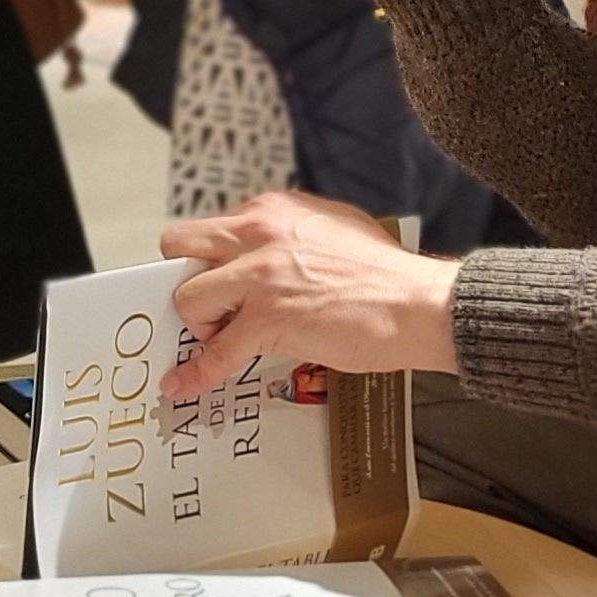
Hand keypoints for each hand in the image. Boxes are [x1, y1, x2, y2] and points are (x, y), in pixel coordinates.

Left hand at [154, 190, 460, 403]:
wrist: (416, 303)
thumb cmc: (384, 272)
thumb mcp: (331, 225)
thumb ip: (290, 232)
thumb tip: (267, 250)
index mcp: (272, 211)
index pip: (212, 227)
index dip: (209, 258)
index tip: (213, 278)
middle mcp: (257, 234)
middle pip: (180, 246)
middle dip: (183, 277)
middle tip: (204, 303)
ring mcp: (258, 278)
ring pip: (188, 298)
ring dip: (199, 323)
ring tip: (222, 338)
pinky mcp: (266, 322)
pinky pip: (214, 352)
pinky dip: (194, 373)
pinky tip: (181, 385)